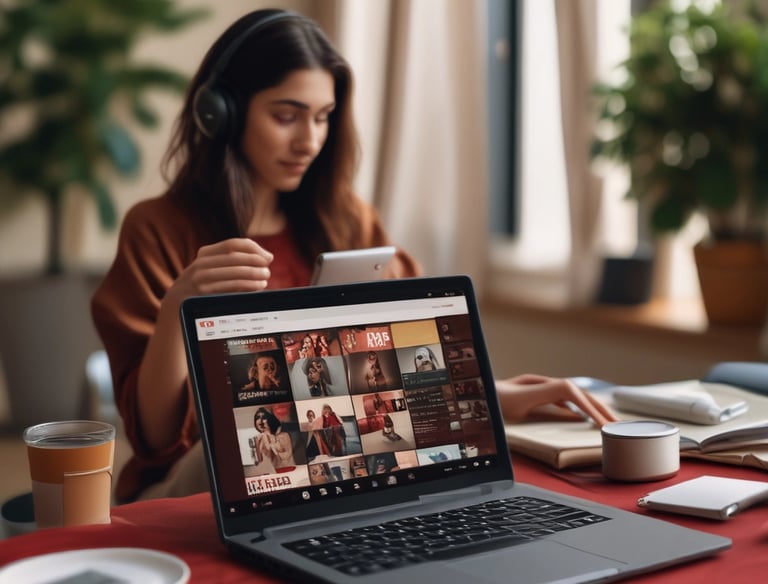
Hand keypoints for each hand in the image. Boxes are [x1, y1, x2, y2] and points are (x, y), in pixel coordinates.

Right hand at [166, 238, 273, 306]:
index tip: (268, 257)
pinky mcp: (200, 294)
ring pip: (233, 272)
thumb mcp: (212, 273)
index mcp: (205, 254)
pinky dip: (246, 286)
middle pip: (234, 257)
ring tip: (265, 278)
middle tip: (268, 269)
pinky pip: (228, 287)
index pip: (233, 244)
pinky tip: (257, 287)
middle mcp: (200, 264)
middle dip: (255, 262)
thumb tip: (266, 258)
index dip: (253, 249)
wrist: (174, 311)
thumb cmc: (201, 291)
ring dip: (253, 274)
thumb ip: (232, 264)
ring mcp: (198, 279)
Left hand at [495, 373, 618, 427]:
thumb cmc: (489, 403)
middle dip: (598, 407)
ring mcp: (535, 391)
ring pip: (571, 397)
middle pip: (576, 392)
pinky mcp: (531, 399)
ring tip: (606, 421)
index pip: (571, 392)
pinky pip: (561, 403)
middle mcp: (538, 385)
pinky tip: (580, 417)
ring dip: (590, 407)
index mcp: (536, 384)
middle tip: (616, 424)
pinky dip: (576, 409)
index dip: (589, 407)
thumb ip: (543, 396)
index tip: (602, 425)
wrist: (469, 399)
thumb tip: (572, 392)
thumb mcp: (515, 401)